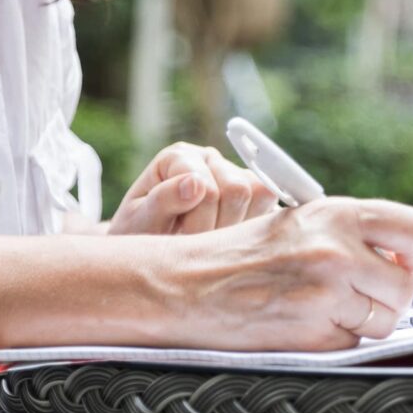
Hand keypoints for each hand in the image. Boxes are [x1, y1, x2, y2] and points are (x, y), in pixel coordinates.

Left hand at [104, 142, 279, 235]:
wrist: (149, 255)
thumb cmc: (140, 236)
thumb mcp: (138, 223)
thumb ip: (163, 200)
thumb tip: (197, 181)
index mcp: (178, 158)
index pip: (207, 188)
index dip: (197, 223)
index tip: (180, 244)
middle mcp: (210, 159)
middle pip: (238, 189)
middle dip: (218, 228)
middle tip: (195, 246)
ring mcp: (235, 174)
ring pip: (260, 195)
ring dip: (237, 230)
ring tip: (209, 244)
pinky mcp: (255, 196)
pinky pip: (274, 206)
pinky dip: (256, 230)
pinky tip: (230, 243)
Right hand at [171, 197, 412, 350]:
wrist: (186, 285)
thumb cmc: (236, 254)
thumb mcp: (297, 223)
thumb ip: (347, 234)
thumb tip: (398, 256)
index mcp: (337, 215)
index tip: (404, 266)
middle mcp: (338, 250)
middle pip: (407, 286)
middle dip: (392, 298)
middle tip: (367, 297)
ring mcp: (328, 294)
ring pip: (384, 320)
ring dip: (362, 322)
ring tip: (326, 308)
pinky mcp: (314, 333)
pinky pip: (351, 343)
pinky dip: (334, 339)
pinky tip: (304, 323)